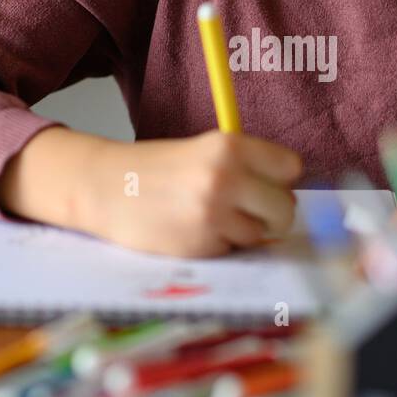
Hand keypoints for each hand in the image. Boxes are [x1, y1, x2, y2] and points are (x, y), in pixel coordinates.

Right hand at [76, 130, 303, 257]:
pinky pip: (233, 250)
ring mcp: (214, 214)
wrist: (104, 187)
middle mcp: (226, 177)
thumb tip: (288, 195)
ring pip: (261, 233)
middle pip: (286, 207)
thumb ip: (246, 167)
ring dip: (243, 231)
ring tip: (209, 217)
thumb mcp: (203, 151)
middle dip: (272, 213)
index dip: (282, 179)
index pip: (292, 167)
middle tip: (249, 210)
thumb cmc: (156, 169)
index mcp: (230, 146)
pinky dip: (220, 244)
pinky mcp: (201, 245)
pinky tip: (193, 230)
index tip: (269, 184)